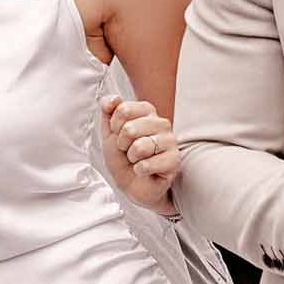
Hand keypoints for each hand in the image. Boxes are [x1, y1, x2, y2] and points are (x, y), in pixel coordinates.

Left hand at [101, 95, 179, 211]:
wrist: (132, 184)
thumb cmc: (123, 158)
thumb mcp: (109, 133)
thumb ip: (109, 112)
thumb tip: (112, 99)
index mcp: (146, 112)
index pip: (123, 109)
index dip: (114, 126)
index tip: (119, 135)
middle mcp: (161, 123)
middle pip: (130, 128)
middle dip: (122, 145)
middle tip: (128, 151)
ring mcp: (170, 141)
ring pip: (140, 146)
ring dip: (132, 158)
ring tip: (137, 160)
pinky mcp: (174, 160)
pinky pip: (147, 164)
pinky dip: (140, 170)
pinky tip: (144, 170)